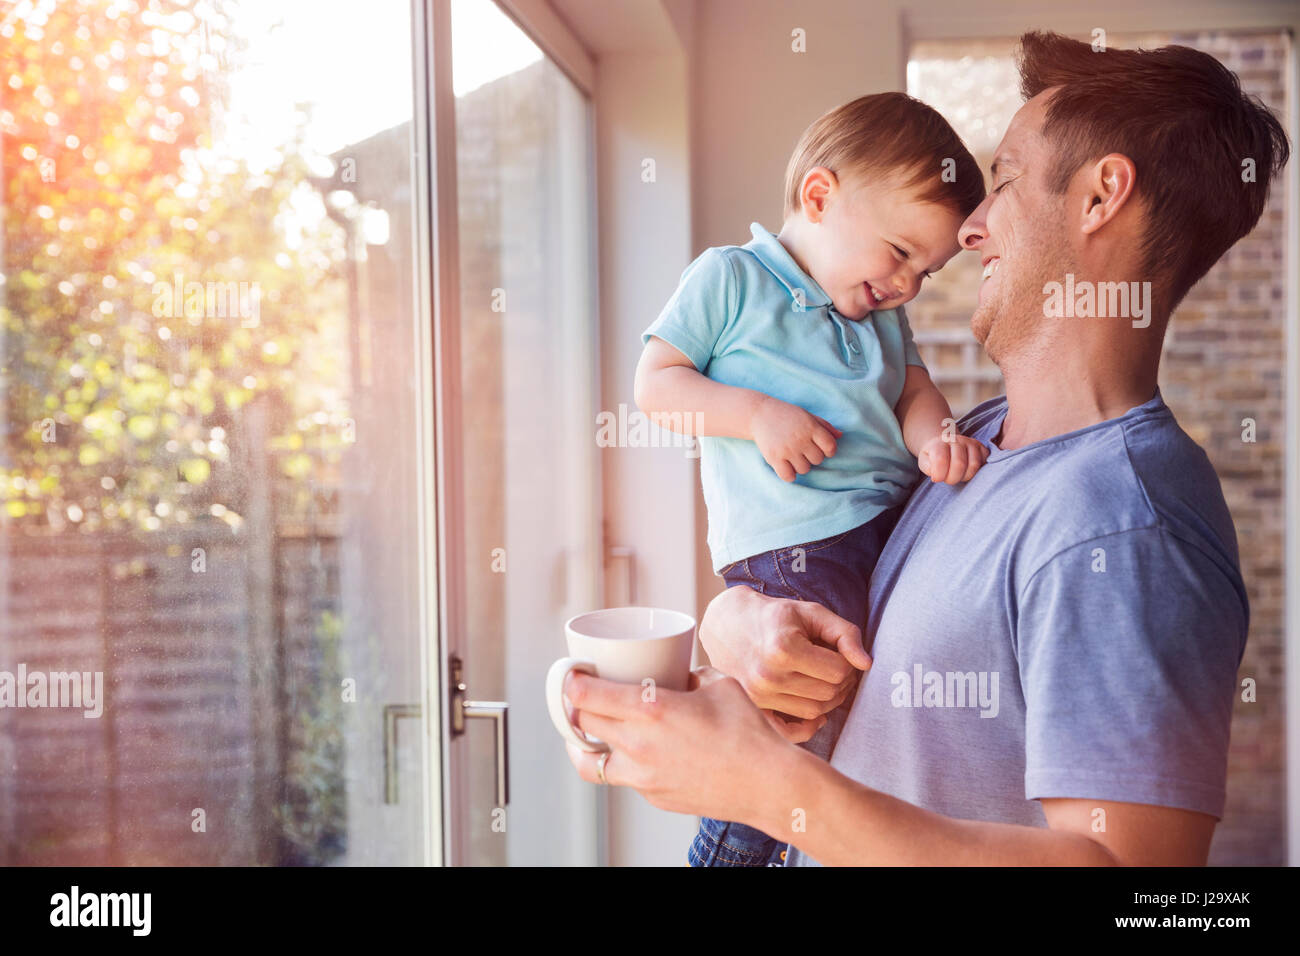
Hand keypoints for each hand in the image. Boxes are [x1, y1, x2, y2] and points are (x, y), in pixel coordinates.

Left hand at [563, 666, 799, 821]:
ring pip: (589, 761)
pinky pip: (623, 777)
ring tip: (592, 730)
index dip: (570, 683)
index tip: (571, 675)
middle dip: (575, 708)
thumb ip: (690, 675)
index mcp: (650, 711)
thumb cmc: (748, 733)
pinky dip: (622, 762)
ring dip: (586, 742)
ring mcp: (642, 776)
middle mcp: (638, 745)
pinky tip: (637, 750)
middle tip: (582, 696)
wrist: (767, 785)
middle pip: (581, 724)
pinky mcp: (653, 796)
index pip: (586, 697)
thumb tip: (679, 674)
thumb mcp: (719, 684)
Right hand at [698, 585, 869, 738]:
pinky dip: (808, 728)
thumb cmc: (774, 616)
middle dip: (840, 680)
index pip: (839, 671)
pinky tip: (815, 714)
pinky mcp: (753, 708)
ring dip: (827, 699)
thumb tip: (867, 664)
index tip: (838, 652)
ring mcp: (758, 696)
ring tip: (821, 679)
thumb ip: (844, 633)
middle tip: (833, 665)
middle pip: (829, 694)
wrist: (727, 623)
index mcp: (783, 648)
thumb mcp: (811, 613)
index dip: (848, 661)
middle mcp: (768, 676)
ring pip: (814, 712)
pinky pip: (790, 732)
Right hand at [749, 396, 841, 482]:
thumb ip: (825, 426)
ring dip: (801, 465)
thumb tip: (840, 436)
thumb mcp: (807, 416)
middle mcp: (800, 439)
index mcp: (810, 427)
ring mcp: (787, 449)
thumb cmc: (787, 415)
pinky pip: (789, 477)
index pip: (830, 447)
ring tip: (793, 456)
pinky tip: (786, 466)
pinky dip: (790, 475)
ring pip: (805, 469)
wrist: (759, 414)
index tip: (821, 448)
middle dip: (813, 457)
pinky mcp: (774, 458)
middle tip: (803, 450)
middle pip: (818, 460)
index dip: (829, 450)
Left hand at [917, 433, 988, 483]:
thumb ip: (927, 467)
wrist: (944, 443)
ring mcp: (971, 443)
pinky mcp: (982, 448)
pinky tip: (968, 470)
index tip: (936, 479)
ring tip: (958, 475)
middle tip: (947, 479)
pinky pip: (985, 462)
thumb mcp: (924, 460)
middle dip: (952, 478)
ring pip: (974, 465)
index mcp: (940, 443)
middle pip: (959, 464)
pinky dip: (978, 471)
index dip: (939, 474)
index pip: (941, 460)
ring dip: (965, 476)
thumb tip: (937, 475)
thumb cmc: (934, 456)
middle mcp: (957, 440)